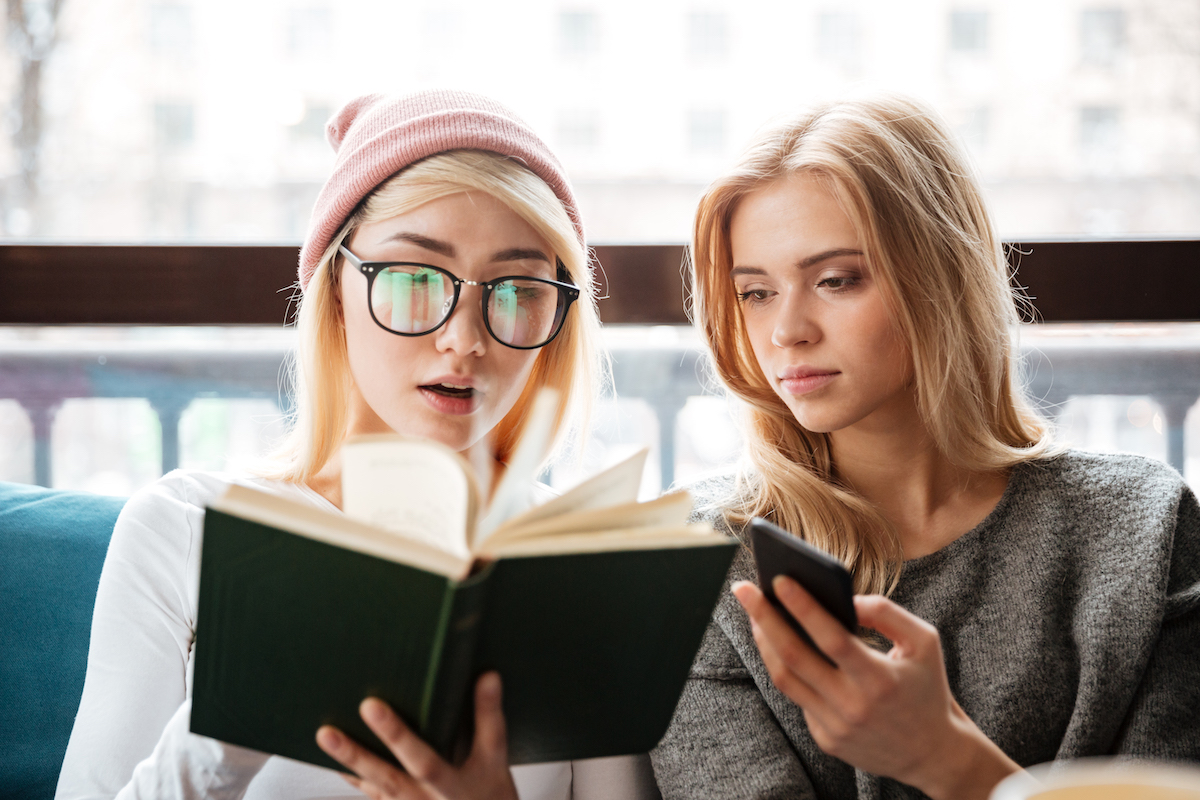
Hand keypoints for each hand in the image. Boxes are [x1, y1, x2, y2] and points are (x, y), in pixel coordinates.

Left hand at [315, 672, 517, 799]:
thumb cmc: (491, 794)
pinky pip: (371, 793)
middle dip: (356, 754)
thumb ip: (489, 717)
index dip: (397, 735)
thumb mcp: (496, 758)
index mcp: (450, 786)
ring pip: (372, 786)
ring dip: (347, 763)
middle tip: (326, 732)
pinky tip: (335, 760)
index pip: (422, 760)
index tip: (371, 706)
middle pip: (385, 777)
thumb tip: (488, 676)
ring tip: (322, 737)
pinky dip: (352, 776)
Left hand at [733, 578, 1019, 799]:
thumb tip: (843, 596)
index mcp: (880, 680)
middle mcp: (854, 707)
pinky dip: (785, 667)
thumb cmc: (927, 687)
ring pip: (785, 679)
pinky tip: (776, 644)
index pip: (832, 639)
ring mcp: (836, 727)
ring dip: (764, 642)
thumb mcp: (924, 642)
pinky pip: (798, 697)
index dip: (803, 607)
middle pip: (795, 657)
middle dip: (764, 618)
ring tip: (755, 614)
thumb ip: (886, 612)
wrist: (934, 753)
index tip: (779, 579)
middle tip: (743, 589)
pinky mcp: (826, 740)